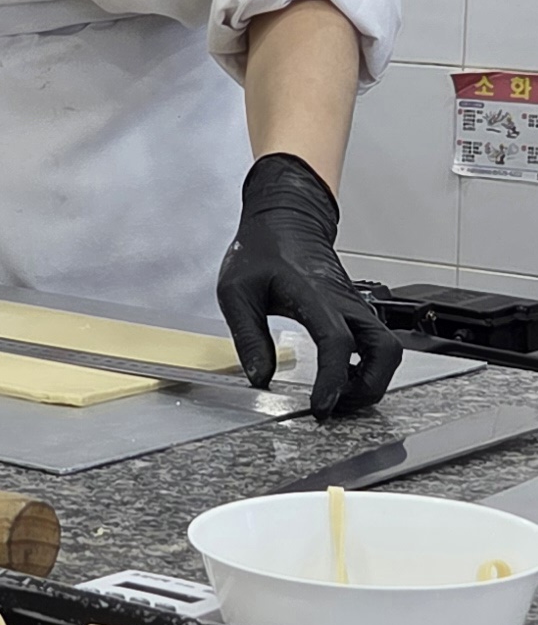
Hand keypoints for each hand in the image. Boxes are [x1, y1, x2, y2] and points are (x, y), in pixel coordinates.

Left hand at [217, 151, 401, 419]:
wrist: (285, 217)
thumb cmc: (261, 249)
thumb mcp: (236, 291)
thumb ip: (248, 336)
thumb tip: (260, 378)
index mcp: (314, 295)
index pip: (337, 342)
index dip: (333, 380)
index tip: (321, 407)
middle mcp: (344, 302)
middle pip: (385, 351)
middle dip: (368, 388)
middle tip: (335, 407)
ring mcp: (355, 306)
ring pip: (388, 350)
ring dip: (373, 380)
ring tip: (339, 396)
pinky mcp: (356, 310)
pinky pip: (377, 344)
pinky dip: (368, 367)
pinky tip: (341, 376)